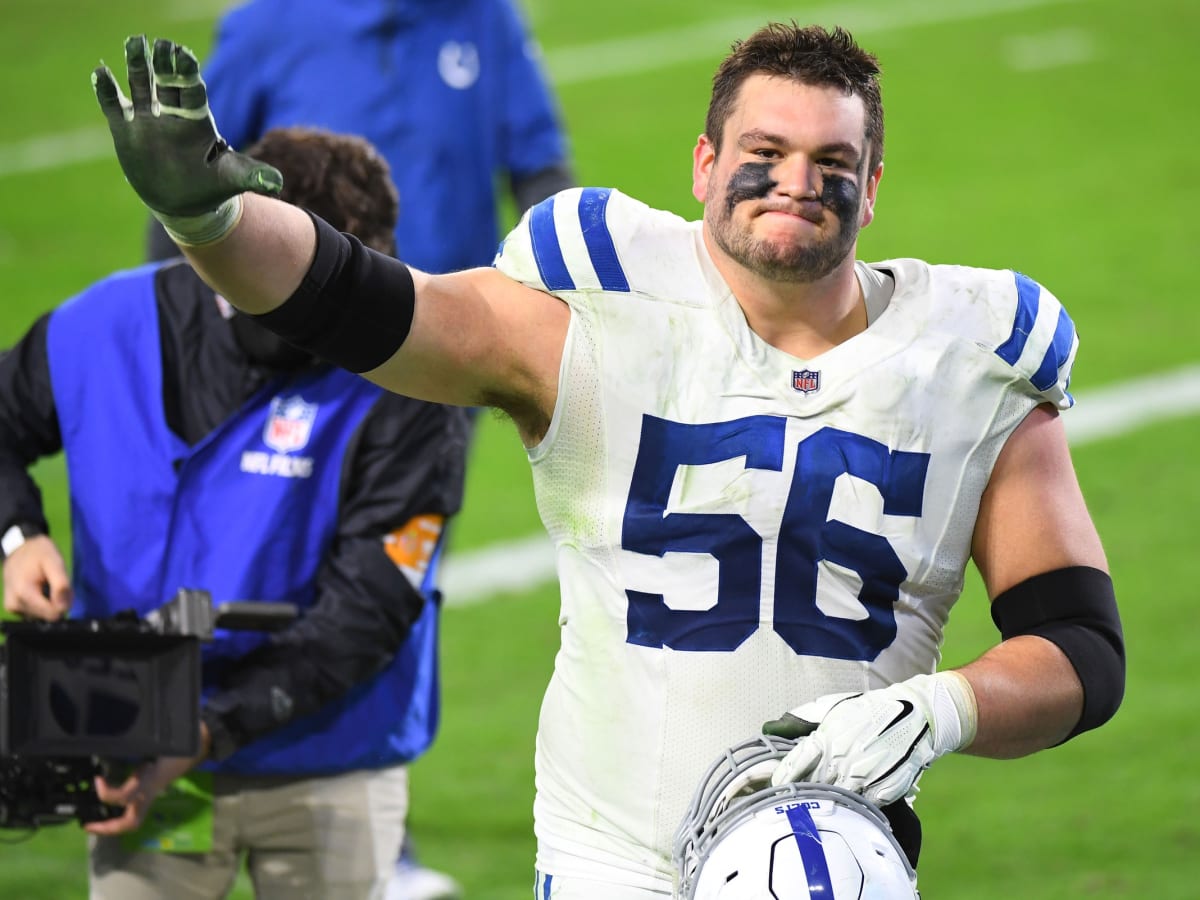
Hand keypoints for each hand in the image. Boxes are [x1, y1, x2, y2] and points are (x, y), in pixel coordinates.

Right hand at [2, 535, 71, 619]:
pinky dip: (41, 604)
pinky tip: (39, 589)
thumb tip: (64, 608)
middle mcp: (15, 605)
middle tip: (54, 583)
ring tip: (45, 584)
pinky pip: (34, 613)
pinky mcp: (13, 608)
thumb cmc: (39, 553)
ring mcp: (12, 608)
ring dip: (49, 603)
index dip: (63, 603)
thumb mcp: (55, 562)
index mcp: (24, 593)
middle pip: (48, 616)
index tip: (63, 589)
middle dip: (56, 602)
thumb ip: (61, 585)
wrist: (19, 549)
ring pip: (42, 616)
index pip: (52, 615)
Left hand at [85, 722, 210, 835]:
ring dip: (113, 823)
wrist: (198, 744)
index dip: (107, 794)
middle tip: (88, 825)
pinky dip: (118, 803)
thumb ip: (141, 756)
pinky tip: (109, 796)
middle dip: (109, 828)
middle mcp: (149, 792)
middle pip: (131, 823)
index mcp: (150, 784)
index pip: (125, 798)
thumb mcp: (159, 750)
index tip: (97, 781)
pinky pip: (132, 802)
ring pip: (132, 817)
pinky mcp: (150, 786)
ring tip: (94, 819)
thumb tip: (115, 757)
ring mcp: (150, 791)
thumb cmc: (180, 747)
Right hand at [92, 35, 280, 229]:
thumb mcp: (232, 180)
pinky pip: (114, 106)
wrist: (183, 202)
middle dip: (165, 63)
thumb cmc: (211, 187)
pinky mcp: (126, 131)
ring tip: (135, 42)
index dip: (187, 72)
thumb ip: (252, 176)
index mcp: (197, 122)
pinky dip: (107, 91)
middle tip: (162, 43)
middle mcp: (172, 115)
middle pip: (167, 83)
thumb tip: (278, 183)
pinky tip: (101, 73)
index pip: (192, 91)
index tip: (184, 53)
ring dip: (137, 65)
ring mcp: (147, 121)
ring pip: (141, 86)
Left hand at [764, 672, 977, 805]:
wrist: (917, 716)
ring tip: (821, 806)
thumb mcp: (835, 708)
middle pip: (812, 785)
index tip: (775, 788)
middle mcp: (842, 757)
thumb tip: (771, 728)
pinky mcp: (882, 790)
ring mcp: (863, 776)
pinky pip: (861, 806)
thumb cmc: (870, 711)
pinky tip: (851, 805)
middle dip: (804, 792)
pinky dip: (855, 807)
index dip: (783, 778)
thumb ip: (804, 720)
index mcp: (827, 736)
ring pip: (835, 798)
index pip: (795, 763)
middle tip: (796, 799)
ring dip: (828, 801)